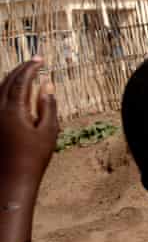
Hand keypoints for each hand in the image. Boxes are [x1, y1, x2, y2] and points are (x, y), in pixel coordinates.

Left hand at [0, 58, 58, 203]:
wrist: (12, 180)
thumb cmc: (33, 158)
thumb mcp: (48, 131)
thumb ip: (47, 105)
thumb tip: (46, 85)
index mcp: (12, 110)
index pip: (21, 81)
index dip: (30, 68)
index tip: (40, 60)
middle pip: (5, 82)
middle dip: (20, 70)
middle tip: (34, 62)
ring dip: (11, 79)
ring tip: (24, 74)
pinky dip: (5, 91)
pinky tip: (14, 93)